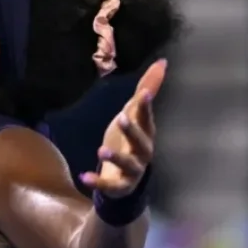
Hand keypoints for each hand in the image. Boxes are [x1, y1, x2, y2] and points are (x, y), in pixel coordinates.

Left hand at [80, 59, 166, 197]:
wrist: (125, 177)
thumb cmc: (130, 139)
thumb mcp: (135, 114)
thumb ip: (147, 89)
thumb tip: (163, 62)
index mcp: (146, 133)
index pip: (147, 118)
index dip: (146, 106)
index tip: (144, 94)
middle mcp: (143, 152)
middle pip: (141, 141)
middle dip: (132, 130)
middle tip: (121, 118)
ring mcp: (133, 170)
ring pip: (127, 164)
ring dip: (116, 157)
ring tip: (101, 150)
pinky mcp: (120, 186)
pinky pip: (109, 185)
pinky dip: (97, 182)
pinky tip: (84, 176)